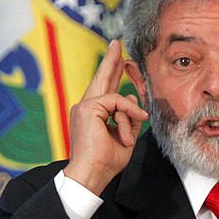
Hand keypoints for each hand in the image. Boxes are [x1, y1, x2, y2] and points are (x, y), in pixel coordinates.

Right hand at [63, 39, 148, 194]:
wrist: (92, 174)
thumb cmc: (106, 162)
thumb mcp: (125, 137)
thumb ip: (129, 118)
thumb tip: (133, 101)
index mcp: (93, 114)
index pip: (105, 89)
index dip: (113, 73)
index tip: (120, 59)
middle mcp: (85, 107)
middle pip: (102, 79)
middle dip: (111, 61)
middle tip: (117, 44)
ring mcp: (84, 106)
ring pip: (116, 96)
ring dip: (129, 117)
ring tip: (125, 138)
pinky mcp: (88, 108)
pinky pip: (117, 102)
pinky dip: (128, 114)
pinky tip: (133, 124)